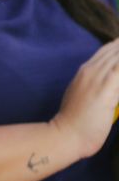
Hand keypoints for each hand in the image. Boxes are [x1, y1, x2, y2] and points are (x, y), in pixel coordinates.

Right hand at [52, 39, 118, 160]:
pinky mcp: (106, 88)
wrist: (67, 135)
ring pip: (118, 58)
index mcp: (83, 72)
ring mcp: (98, 78)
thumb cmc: (76, 122)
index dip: (117, 46)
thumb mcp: (83, 96)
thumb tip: (113, 84)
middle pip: (114, 51)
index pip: (105, 51)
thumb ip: (98, 86)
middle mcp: (90, 70)